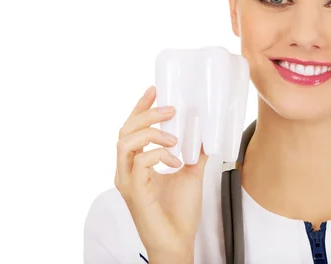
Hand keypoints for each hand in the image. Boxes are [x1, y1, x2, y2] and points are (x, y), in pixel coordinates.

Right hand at [114, 86, 207, 262]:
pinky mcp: (134, 191)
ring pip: (126, 142)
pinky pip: (140, 161)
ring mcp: (127, 181)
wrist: (178, 241)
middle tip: (170, 109)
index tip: (154, 90)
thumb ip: (194, 153)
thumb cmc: (179, 212)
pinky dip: (160, 155)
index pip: (131, 128)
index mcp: (136, 164)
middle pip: (125, 130)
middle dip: (146, 114)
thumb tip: (206, 133)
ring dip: (153, 133)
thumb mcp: (191, 173)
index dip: (140, 107)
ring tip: (174, 139)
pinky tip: (176, 161)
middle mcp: (126, 170)